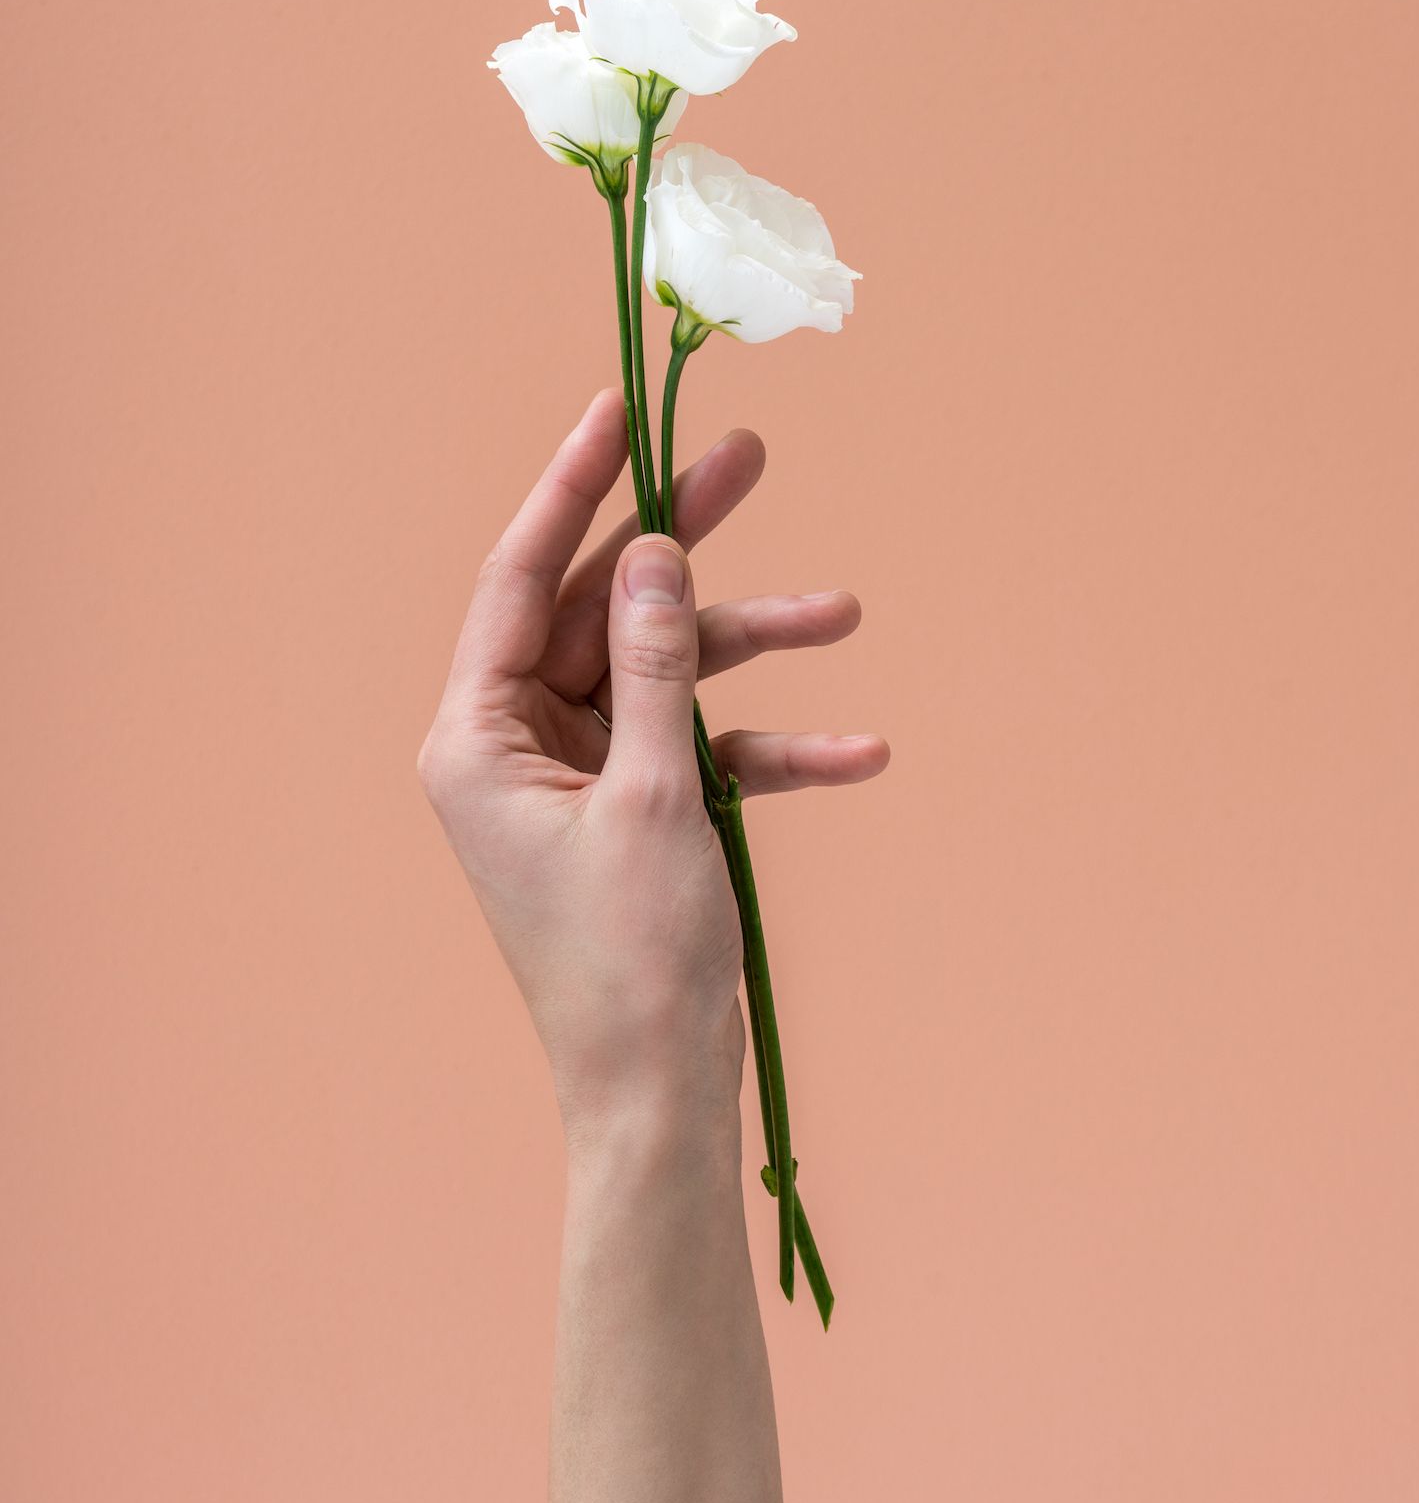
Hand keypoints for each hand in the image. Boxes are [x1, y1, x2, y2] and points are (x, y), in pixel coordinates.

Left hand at [418, 389, 887, 1140]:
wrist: (657, 1095)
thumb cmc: (631, 962)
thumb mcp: (650, 798)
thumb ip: (652, 665)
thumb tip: (650, 551)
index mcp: (478, 737)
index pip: (518, 578)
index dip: (570, 486)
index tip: (616, 407)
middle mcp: (518, 744)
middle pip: (601, 610)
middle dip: (683, 547)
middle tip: (749, 457)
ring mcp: (580, 776)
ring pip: (665, 673)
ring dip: (752, 649)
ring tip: (844, 613)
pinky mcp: (637, 812)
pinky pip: (702, 752)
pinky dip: (770, 748)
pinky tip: (856, 750)